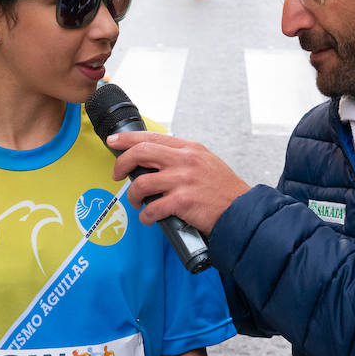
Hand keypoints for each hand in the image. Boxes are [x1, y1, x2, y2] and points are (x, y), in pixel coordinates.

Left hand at [107, 130, 249, 232]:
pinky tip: (149, 218)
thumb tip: (154, 160)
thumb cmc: (223, 190)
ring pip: (141, 183)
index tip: (113, 141)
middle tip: (116, 174)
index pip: (151, 137)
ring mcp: (183, 180)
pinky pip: (152, 208)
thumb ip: (181, 158)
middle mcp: (185, 160)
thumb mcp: (205, 161)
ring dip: (133, 195)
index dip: (127, 139)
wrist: (241, 210)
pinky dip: (145, 216)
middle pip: (141, 153)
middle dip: (122, 163)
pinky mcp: (182, 201)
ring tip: (137, 202)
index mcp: (189, 149)